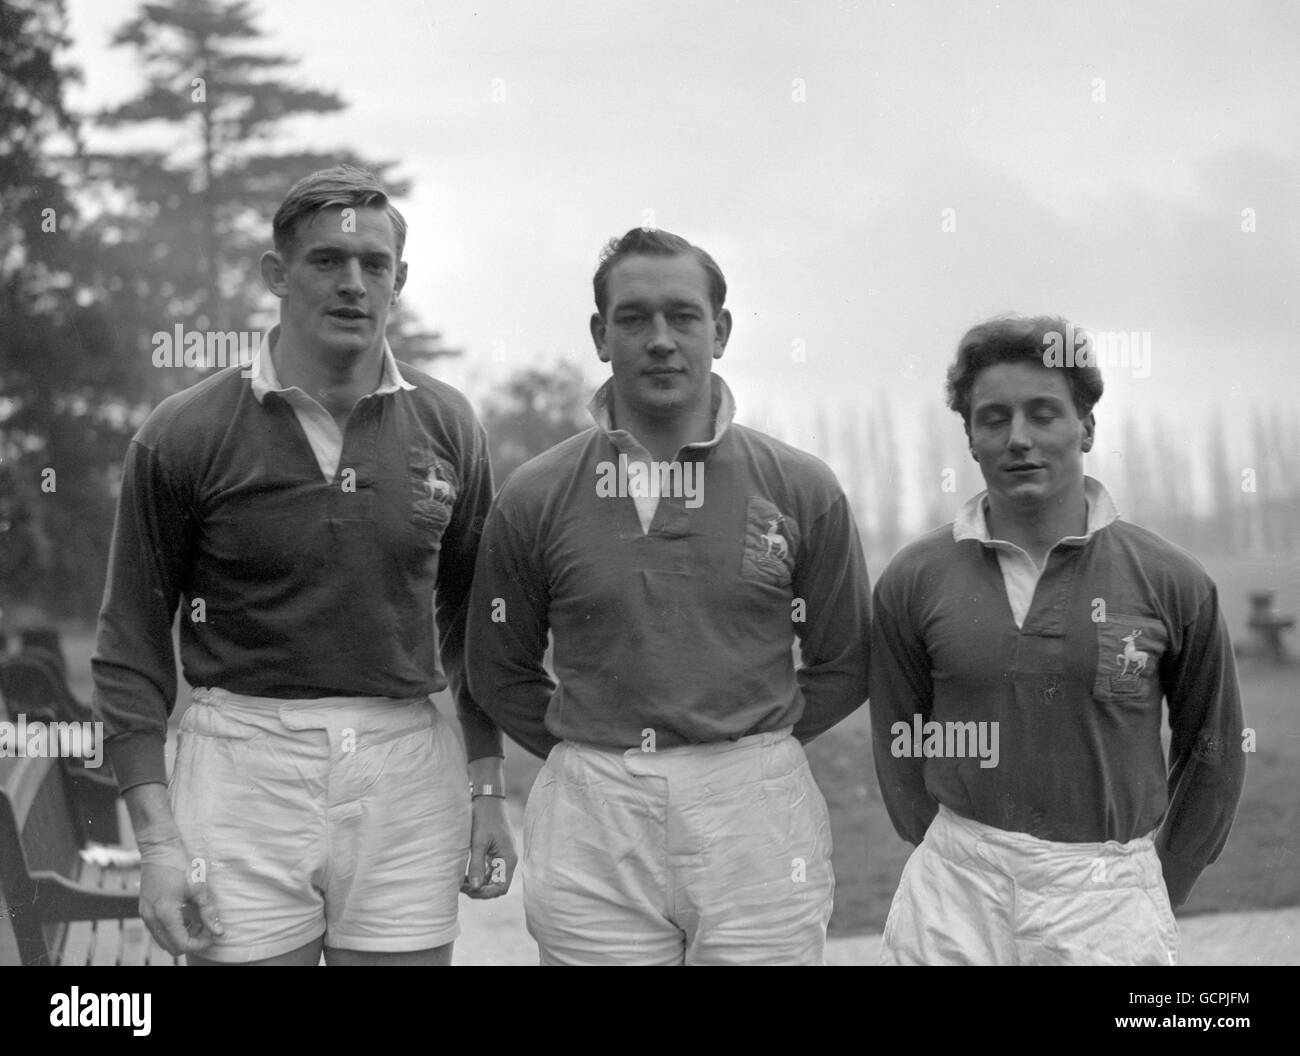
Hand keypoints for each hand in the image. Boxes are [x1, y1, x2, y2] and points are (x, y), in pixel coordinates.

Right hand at [137, 838, 223, 955]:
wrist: (159, 849)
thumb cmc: (180, 865)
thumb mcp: (199, 888)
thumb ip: (208, 912)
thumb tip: (219, 932)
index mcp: (165, 914)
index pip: (182, 944)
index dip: (200, 944)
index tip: (213, 935)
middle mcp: (151, 919)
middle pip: (171, 947)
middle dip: (192, 942)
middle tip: (207, 929)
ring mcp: (146, 915)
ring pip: (163, 940)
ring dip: (182, 937)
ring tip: (199, 922)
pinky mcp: (145, 910)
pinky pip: (158, 930)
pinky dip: (173, 930)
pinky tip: (187, 916)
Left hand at [460, 796, 516, 899]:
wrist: (488, 797)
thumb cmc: (484, 817)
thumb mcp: (478, 841)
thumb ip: (477, 865)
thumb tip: (475, 888)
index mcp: (508, 858)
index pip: (501, 887)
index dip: (485, 894)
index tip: (468, 890)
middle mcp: (508, 859)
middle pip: (497, 885)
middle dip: (480, 890)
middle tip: (462, 887)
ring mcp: (503, 855)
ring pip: (493, 879)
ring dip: (479, 883)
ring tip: (461, 881)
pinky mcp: (497, 851)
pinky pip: (491, 869)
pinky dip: (480, 874)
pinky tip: (466, 873)